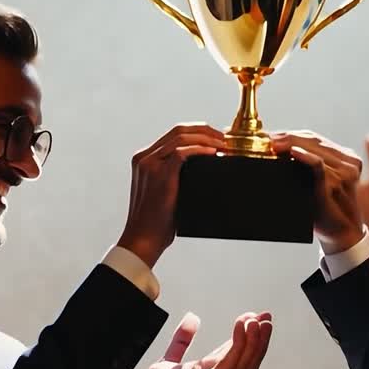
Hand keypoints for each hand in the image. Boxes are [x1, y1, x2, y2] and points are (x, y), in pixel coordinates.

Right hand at [117, 123, 226, 266]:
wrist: (143, 238)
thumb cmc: (157, 221)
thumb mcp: (164, 191)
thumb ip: (175, 175)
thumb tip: (205, 166)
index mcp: (144, 158)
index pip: (174, 134)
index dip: (197, 132)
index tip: (216, 137)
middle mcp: (144, 157)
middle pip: (179, 130)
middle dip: (205, 130)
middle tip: (224, 138)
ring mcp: (150, 164)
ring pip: (181, 138)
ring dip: (206, 138)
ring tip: (223, 145)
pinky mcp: (159, 175)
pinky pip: (181, 153)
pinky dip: (200, 150)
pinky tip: (214, 153)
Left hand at [136, 311, 273, 368]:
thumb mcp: (168, 361)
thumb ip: (181, 340)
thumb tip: (192, 317)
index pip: (237, 353)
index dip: (249, 335)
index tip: (257, 316)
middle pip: (247, 360)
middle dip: (260, 339)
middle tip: (267, 316)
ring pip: (243, 365)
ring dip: (254, 344)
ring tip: (258, 322)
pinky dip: (237, 350)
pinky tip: (240, 331)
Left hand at [270, 130, 364, 252]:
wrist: (341, 234)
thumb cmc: (325, 210)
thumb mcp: (316, 184)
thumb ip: (305, 167)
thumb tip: (276, 151)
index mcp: (344, 157)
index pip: (314, 138)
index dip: (291, 135)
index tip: (272, 136)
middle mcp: (348, 160)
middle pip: (313, 140)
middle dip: (288, 137)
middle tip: (269, 138)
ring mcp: (346, 169)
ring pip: (315, 149)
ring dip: (292, 144)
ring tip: (274, 144)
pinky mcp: (338, 181)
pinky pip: (319, 165)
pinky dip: (306, 157)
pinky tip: (293, 152)